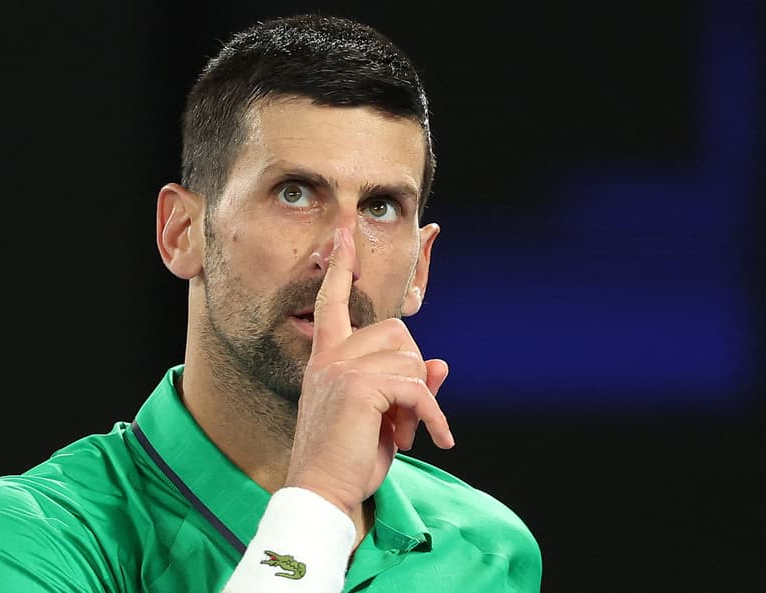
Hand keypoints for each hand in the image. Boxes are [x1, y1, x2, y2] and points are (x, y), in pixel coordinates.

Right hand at [285, 227, 453, 516]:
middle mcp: (331, 355)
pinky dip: (434, 416)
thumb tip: (441, 364)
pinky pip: (418, 389)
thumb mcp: (385, 416)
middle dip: (413, 372)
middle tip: (406, 415)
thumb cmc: (350, 457)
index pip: (332, 302)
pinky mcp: (359, 385)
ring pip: (411, 361)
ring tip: (406, 431)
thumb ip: (409, 385)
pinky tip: (436, 440)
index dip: (341, 268)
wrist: (324, 491)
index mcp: (328, 356)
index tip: (344, 234)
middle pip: (397, 332)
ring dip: (422, 402)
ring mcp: (342, 367)